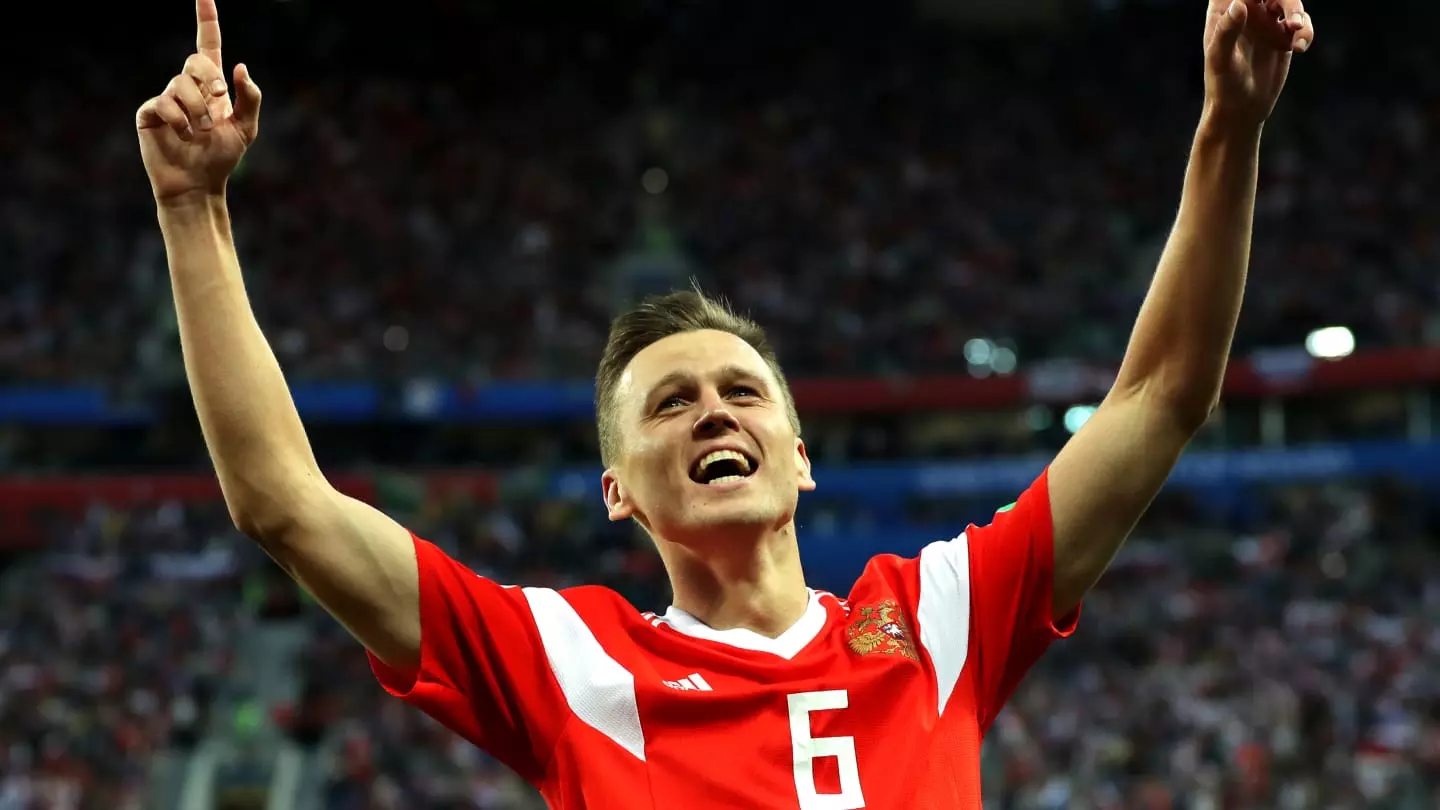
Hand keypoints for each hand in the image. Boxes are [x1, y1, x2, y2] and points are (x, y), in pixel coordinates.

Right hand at [137, 0, 261, 203]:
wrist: (199, 184)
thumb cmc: (221, 158)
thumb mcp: (246, 128)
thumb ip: (249, 98)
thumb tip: (240, 66)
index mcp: (210, 86)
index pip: (207, 44)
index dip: (206, 18)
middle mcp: (186, 87)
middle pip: (196, 62)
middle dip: (210, 79)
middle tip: (219, 100)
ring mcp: (166, 98)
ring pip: (181, 84)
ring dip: (199, 110)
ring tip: (202, 132)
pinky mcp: (150, 112)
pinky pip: (165, 103)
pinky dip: (181, 121)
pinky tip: (184, 136)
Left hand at [1202, 0, 1313, 131]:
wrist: (1241, 110)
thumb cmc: (1222, 86)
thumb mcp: (1221, 61)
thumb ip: (1227, 32)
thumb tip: (1240, 5)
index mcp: (1223, 10)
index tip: (1265, 1)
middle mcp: (1245, 10)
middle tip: (1291, 16)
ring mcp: (1265, 21)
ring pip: (1288, 1)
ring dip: (1297, 11)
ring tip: (1297, 30)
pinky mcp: (1283, 35)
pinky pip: (1301, 21)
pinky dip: (1305, 30)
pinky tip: (1299, 48)